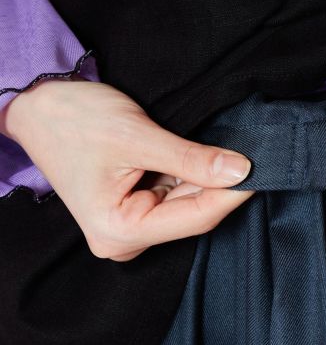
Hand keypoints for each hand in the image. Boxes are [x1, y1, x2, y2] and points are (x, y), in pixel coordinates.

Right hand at [1, 78, 253, 260]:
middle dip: (223, 184)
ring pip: (187, 204)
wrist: (39, 106)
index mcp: (118, 231)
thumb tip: (240, 170)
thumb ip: (190, 158)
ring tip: (233, 149)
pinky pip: (174, 196)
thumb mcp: (137, 137)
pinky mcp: (133, 208)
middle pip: (193, 213)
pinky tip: (207, 156)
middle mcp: (124, 238)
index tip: (266, 169)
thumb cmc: (74, 119)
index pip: (196, 217)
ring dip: (208, 178)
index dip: (234, 193)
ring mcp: (129, 225)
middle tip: (258, 153)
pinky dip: (192, 176)